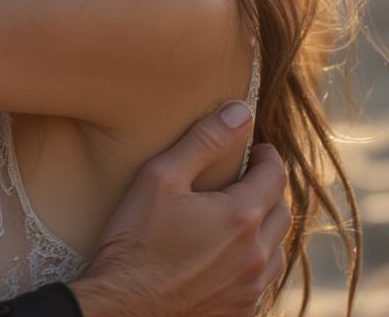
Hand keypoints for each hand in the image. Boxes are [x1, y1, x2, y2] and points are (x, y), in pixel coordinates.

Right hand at [70, 102, 289, 316]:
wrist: (126, 306)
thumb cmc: (137, 238)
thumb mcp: (161, 177)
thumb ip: (203, 141)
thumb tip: (240, 112)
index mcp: (242, 216)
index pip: (275, 175)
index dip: (266, 155)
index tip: (253, 147)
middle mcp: (257, 254)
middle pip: (282, 210)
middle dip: (268, 188)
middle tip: (245, 176)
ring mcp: (252, 288)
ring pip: (277, 248)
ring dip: (265, 225)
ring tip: (238, 213)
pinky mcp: (241, 311)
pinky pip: (263, 279)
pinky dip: (255, 258)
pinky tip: (228, 253)